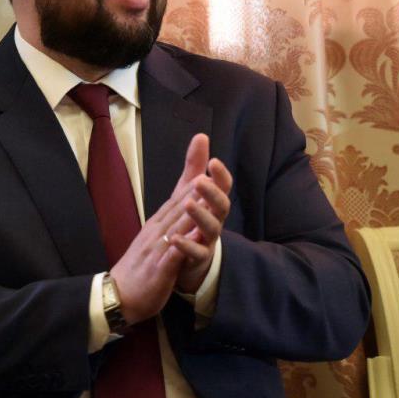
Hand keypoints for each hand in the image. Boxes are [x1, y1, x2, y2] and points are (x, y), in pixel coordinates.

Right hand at [108, 134, 213, 323]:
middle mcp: (157, 230)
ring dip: (191, 209)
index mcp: (158, 223)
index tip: (206, 154)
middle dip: (196, 186)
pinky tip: (193, 238)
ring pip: (177, 226)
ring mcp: (157, 249)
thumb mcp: (156, 239)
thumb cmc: (140, 266)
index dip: (193, 175)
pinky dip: (182, 246)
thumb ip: (171, 221)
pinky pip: (171, 256)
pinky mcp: (158, 270)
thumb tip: (184, 203)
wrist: (117, 295)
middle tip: (213, 166)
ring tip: (205, 194)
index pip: (178, 196)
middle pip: (179, 205)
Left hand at [165, 135, 232, 292]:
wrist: (188, 262)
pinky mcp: (198, 260)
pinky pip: (196, 253)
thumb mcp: (190, 192)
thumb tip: (201, 135)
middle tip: (200, 181)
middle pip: (221, 206)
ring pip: (211, 228)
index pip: (223, 187)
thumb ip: (195, 166)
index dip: (220, 175)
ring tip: (188, 204)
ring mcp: (208, 241)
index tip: (213, 161)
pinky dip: (187, 246)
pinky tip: (175, 238)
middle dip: (212, 193)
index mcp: (213, 204)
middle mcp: (215, 221)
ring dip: (200, 215)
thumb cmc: (192, 222)